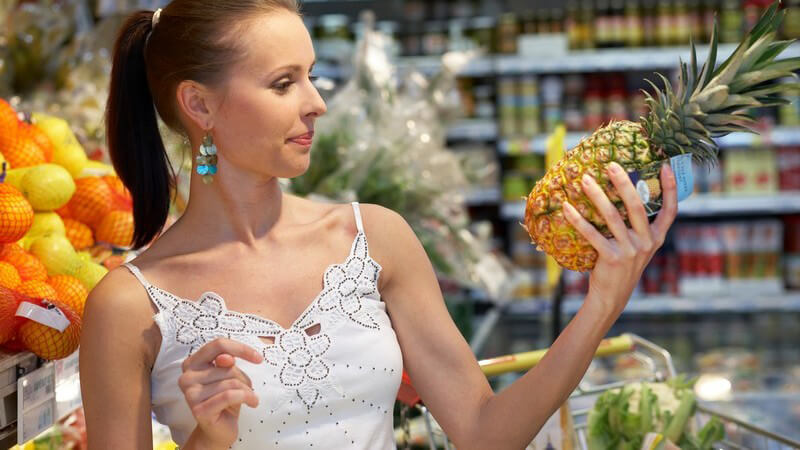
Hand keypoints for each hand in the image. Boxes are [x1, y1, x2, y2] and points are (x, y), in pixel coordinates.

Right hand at [179, 338, 263, 448]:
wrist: (218, 430)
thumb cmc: (225, 399)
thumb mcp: (228, 375)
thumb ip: (226, 362)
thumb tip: (225, 358)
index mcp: (192, 363)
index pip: (218, 345)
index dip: (241, 348)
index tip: (259, 358)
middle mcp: (186, 377)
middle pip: (228, 366)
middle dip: (243, 377)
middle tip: (245, 390)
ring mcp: (190, 394)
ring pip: (231, 381)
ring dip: (247, 390)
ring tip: (248, 398)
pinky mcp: (199, 410)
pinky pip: (230, 395)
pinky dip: (247, 397)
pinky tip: (253, 402)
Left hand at [563, 161, 677, 317]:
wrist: (612, 296)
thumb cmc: (622, 265)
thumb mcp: (637, 247)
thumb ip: (637, 227)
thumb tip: (623, 193)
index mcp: (656, 238)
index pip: (671, 211)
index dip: (671, 188)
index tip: (665, 166)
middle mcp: (647, 243)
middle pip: (637, 206)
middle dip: (624, 183)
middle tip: (611, 165)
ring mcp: (630, 251)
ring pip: (612, 217)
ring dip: (597, 195)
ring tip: (584, 180)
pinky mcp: (611, 258)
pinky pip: (592, 234)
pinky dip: (578, 219)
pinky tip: (566, 207)